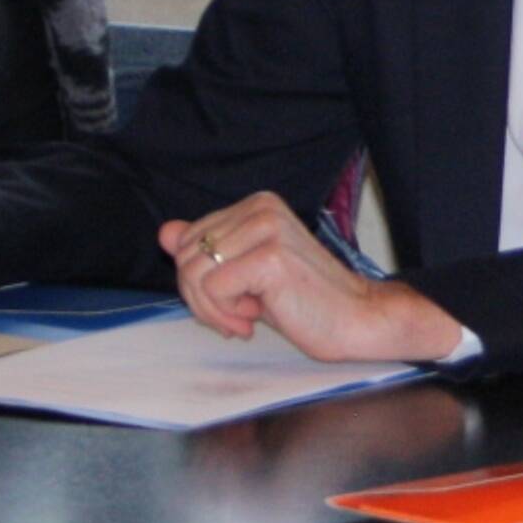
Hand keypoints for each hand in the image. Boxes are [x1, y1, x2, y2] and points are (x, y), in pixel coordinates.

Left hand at [158, 194, 461, 363]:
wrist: (357, 318)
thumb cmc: (305, 300)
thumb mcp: (247, 272)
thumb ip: (207, 249)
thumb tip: (165, 231)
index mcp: (257, 205)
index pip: (188, 240)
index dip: (198, 281)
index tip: (233, 299)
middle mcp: (262, 208)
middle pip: (185, 256)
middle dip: (200, 297)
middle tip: (237, 313)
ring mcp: (267, 229)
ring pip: (194, 274)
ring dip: (213, 309)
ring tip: (248, 317)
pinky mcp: (270, 256)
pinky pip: (213, 289)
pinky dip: (225, 314)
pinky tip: (256, 318)